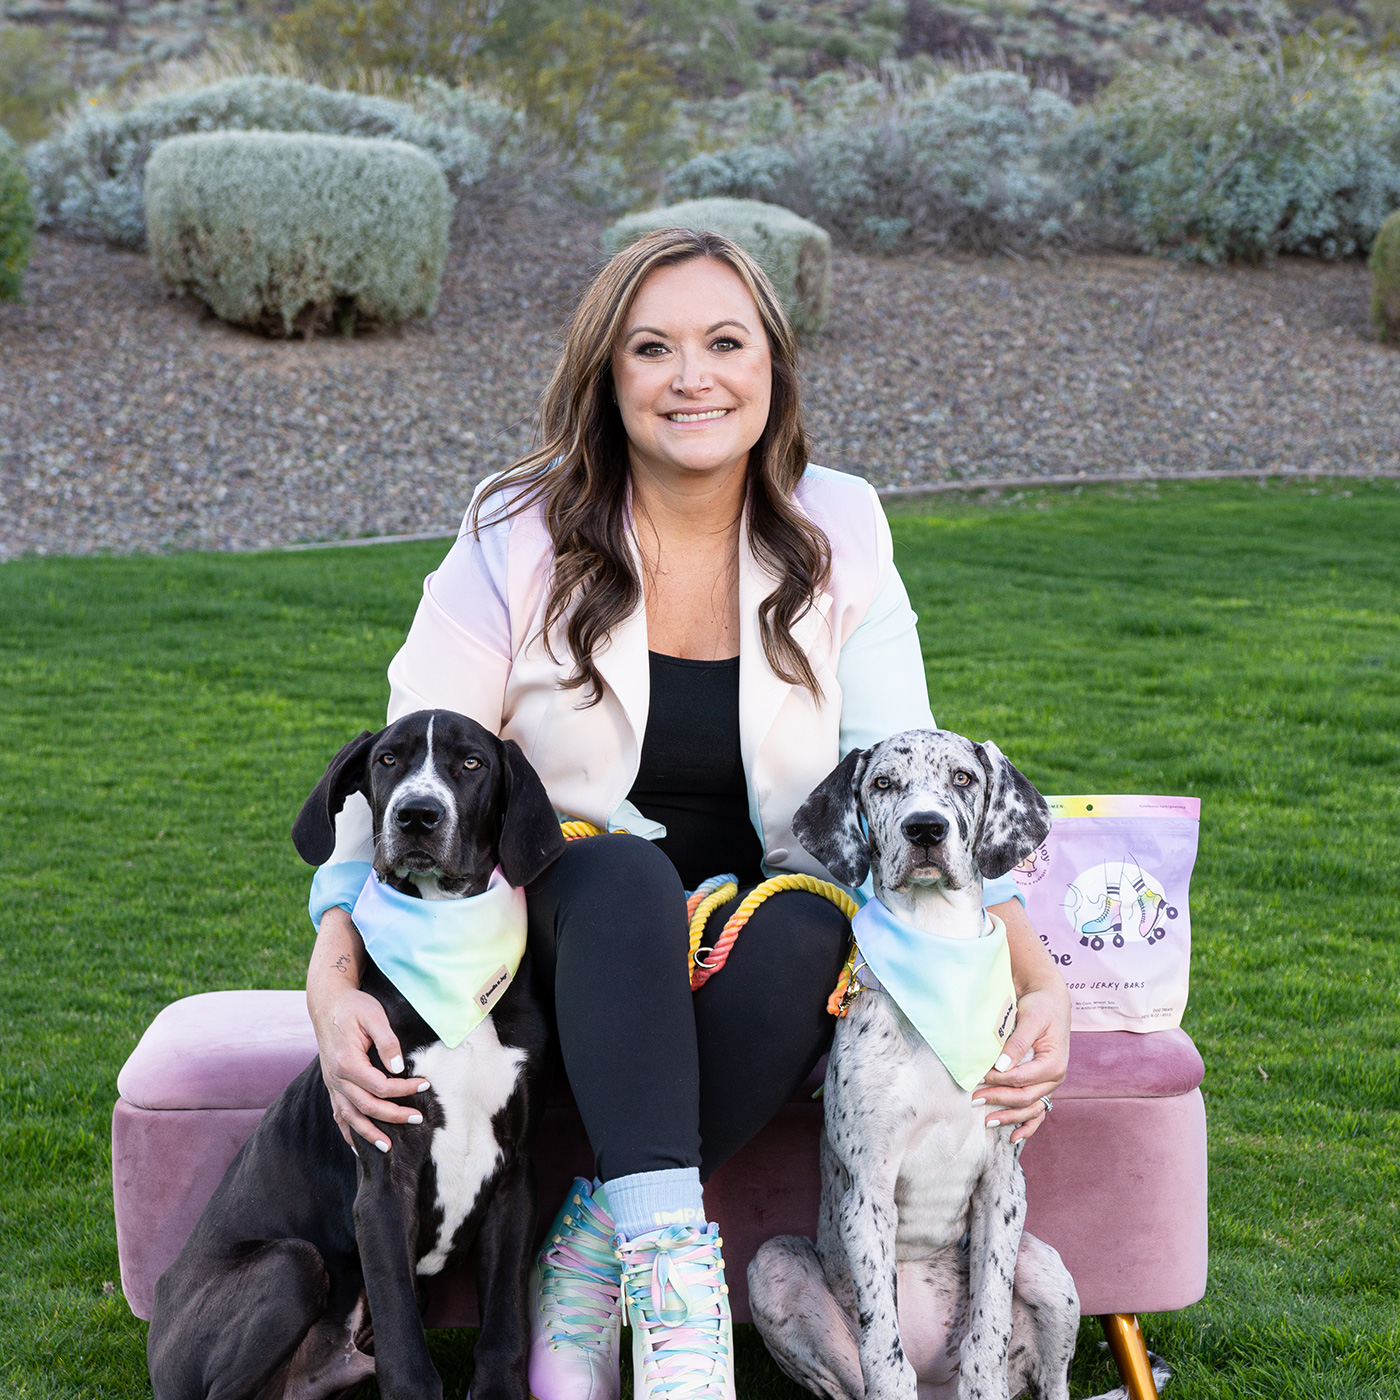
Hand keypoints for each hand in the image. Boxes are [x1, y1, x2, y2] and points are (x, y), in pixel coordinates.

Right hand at [310, 984, 430, 1151]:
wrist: (327, 1003)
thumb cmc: (353, 1007)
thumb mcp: (374, 1016)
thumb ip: (387, 1042)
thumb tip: (398, 1068)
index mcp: (347, 1062)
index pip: (380, 1086)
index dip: (404, 1089)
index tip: (424, 1084)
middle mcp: (336, 1078)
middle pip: (366, 1106)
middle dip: (394, 1116)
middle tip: (418, 1118)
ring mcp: (331, 1084)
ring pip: (349, 1117)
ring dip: (369, 1134)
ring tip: (389, 1147)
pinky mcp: (331, 1085)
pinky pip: (338, 1114)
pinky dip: (348, 1131)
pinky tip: (357, 1145)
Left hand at [972, 985, 1069, 1143]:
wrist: (1050, 1000)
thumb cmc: (1041, 1007)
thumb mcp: (1031, 1019)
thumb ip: (1018, 1043)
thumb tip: (1002, 1066)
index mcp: (1054, 1063)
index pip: (1021, 1078)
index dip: (998, 1080)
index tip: (978, 1076)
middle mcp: (1055, 1078)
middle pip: (1024, 1097)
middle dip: (999, 1100)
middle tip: (974, 1099)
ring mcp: (1050, 1084)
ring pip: (1030, 1108)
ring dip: (1009, 1117)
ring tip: (987, 1122)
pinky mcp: (1043, 1084)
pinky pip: (1037, 1111)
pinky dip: (1027, 1126)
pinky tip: (1013, 1136)